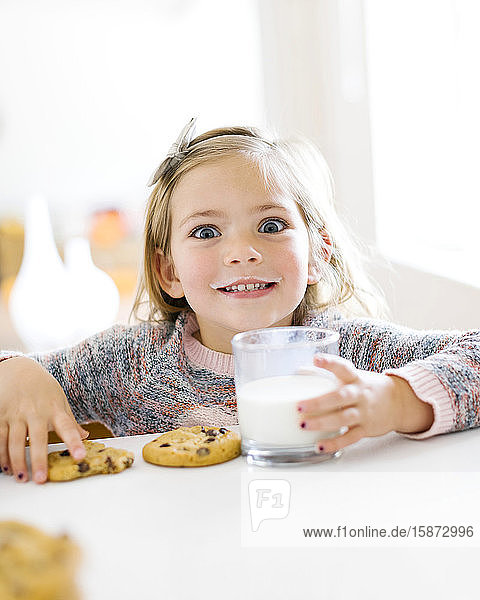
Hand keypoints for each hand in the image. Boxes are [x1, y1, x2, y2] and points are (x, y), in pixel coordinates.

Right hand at [0, 357, 88, 483]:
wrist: (17, 368)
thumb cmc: (42, 387)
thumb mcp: (59, 399)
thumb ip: (70, 420)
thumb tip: (86, 436)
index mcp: (54, 409)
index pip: (67, 427)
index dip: (74, 442)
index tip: (80, 456)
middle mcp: (35, 412)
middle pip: (37, 439)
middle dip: (38, 460)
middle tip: (40, 479)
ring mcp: (16, 414)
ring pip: (15, 442)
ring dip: (16, 462)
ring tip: (21, 477)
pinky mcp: (0, 415)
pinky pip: (0, 438)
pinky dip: (1, 454)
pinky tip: (4, 467)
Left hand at [296, 354, 433, 452]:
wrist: (398, 402)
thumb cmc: (367, 388)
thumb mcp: (353, 377)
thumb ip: (330, 376)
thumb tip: (299, 371)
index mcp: (355, 378)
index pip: (343, 368)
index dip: (330, 363)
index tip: (317, 359)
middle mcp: (360, 394)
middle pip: (341, 397)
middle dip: (319, 402)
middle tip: (300, 406)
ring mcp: (364, 413)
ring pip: (344, 418)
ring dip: (323, 423)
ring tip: (304, 425)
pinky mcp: (366, 429)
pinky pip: (350, 437)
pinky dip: (335, 443)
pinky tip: (320, 446)